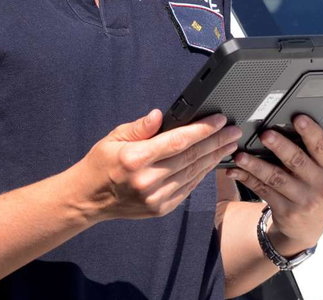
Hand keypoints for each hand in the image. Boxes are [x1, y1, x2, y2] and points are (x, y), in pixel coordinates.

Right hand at [74, 110, 241, 221]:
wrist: (88, 199)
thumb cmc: (101, 163)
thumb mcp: (114, 137)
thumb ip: (140, 127)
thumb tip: (161, 114)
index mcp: (135, 158)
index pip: (177, 141)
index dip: (202, 130)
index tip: (220, 120)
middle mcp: (148, 180)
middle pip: (191, 157)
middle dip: (216, 142)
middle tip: (234, 131)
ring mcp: (156, 197)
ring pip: (194, 173)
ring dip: (214, 158)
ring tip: (229, 145)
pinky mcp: (161, 208)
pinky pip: (188, 188)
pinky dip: (202, 174)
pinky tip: (212, 162)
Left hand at [225, 115, 322, 253]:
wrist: (311, 226)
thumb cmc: (314, 189)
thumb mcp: (322, 172)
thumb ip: (310, 153)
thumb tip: (284, 125)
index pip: (322, 147)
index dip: (311, 132)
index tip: (298, 118)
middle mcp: (320, 184)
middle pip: (297, 161)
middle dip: (280, 146)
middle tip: (265, 134)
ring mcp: (303, 199)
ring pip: (276, 178)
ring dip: (256, 165)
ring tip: (241, 156)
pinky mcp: (286, 210)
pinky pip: (263, 190)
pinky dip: (247, 179)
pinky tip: (236, 171)